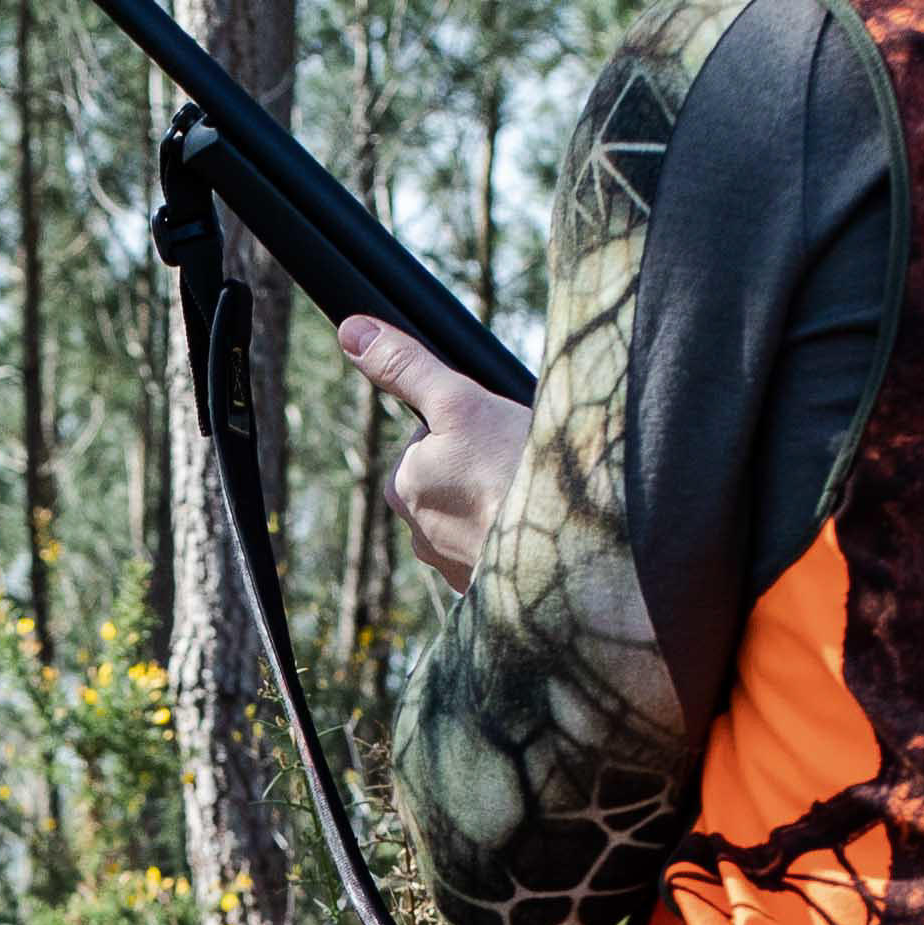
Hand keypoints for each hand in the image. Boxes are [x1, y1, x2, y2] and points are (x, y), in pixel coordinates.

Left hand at [335, 319, 523, 595]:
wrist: (574, 549)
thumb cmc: (515, 472)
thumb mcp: (460, 402)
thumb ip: (406, 368)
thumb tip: (350, 331)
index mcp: (403, 488)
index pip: (431, 444)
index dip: (472, 432)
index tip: (501, 438)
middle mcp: (419, 536)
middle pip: (452, 483)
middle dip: (484, 472)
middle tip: (521, 468)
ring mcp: (454, 569)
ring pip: (477, 520)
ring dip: (501, 508)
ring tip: (532, 500)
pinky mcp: (489, 594)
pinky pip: (498, 555)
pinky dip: (515, 542)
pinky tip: (538, 532)